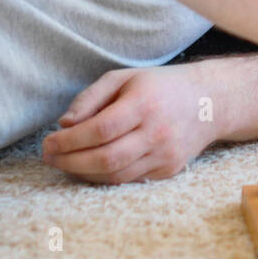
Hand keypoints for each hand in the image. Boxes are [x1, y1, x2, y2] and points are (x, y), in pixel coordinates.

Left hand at [42, 61, 217, 182]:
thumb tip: (64, 125)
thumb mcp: (124, 78)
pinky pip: (128, 180)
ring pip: (115, 176)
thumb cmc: (159, 87)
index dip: (69, 141)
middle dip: (69, 161)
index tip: (48, 142)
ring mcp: (165, 154)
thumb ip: (91, 98)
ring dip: (83, 172)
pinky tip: (89, 167)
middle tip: (49, 157)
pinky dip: (103, 177)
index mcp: (145, 104)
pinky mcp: (169, 170)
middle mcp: (158, 132)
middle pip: (106, 158)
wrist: (209, 102)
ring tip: (65, 162)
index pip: (100, 129)